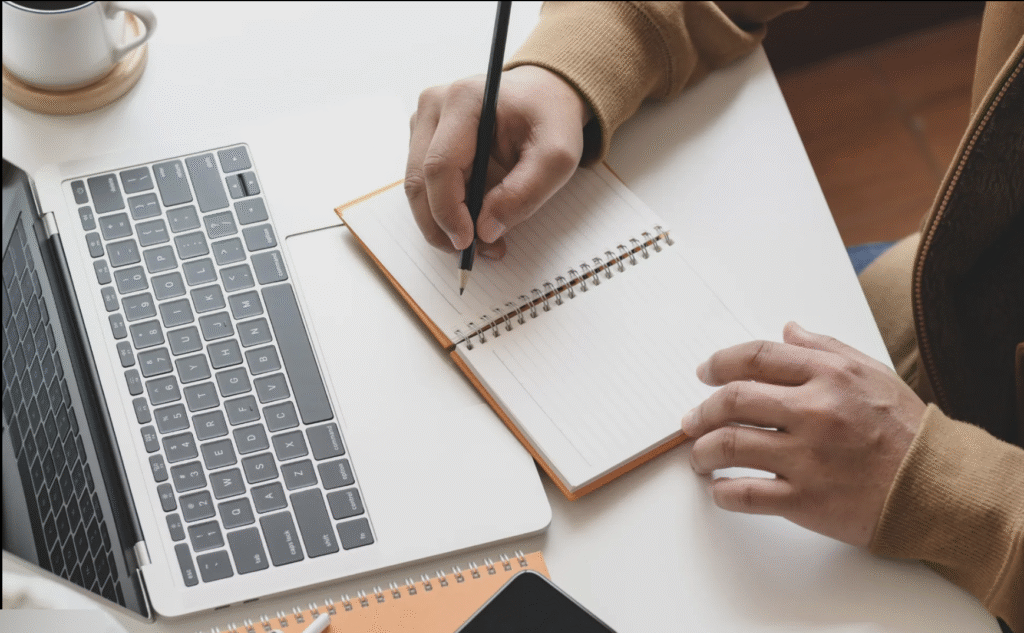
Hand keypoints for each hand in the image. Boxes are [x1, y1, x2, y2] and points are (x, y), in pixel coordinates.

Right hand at [405, 65, 590, 257]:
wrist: (544, 95)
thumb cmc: (550, 119)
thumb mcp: (557, 157)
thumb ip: (524, 193)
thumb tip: (486, 231)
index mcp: (464, 100)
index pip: (439, 166)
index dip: (448, 211)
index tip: (468, 243)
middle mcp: (434, 106)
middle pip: (419, 181)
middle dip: (441, 226)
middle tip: (473, 253)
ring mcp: (424, 121)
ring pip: (418, 187)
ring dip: (441, 223)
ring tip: (481, 242)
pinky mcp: (424, 138)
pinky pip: (424, 185)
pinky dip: (444, 211)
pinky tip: (472, 221)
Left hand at [681, 322, 925, 546]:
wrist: (938, 487)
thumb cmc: (904, 430)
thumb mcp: (871, 373)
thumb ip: (825, 348)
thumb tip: (787, 330)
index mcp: (828, 376)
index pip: (755, 358)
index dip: (719, 363)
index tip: (704, 372)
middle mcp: (814, 412)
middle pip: (732, 400)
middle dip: (701, 410)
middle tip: (691, 420)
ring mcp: (808, 457)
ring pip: (730, 446)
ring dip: (702, 451)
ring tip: (699, 456)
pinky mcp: (806, 500)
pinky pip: (746, 493)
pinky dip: (722, 492)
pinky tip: (719, 489)